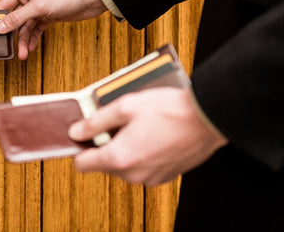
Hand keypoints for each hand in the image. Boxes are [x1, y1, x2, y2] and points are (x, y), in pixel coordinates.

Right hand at [0, 0, 107, 59]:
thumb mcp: (38, 7)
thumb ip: (17, 18)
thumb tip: (0, 26)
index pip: (3, 5)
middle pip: (15, 18)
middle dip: (13, 34)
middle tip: (9, 47)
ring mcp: (39, 6)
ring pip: (26, 26)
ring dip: (24, 40)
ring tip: (22, 53)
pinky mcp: (48, 15)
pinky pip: (36, 29)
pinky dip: (33, 38)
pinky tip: (30, 48)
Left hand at [68, 87, 227, 186]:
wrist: (206, 117)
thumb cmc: (169, 109)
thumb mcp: (125, 106)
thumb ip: (96, 121)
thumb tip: (77, 132)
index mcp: (119, 158)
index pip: (82, 164)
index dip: (81, 147)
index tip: (86, 135)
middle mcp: (134, 174)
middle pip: (105, 164)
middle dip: (107, 145)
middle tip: (120, 123)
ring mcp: (152, 177)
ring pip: (126, 166)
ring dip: (127, 148)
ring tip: (141, 126)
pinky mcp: (166, 175)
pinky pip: (144, 166)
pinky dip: (144, 153)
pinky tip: (154, 134)